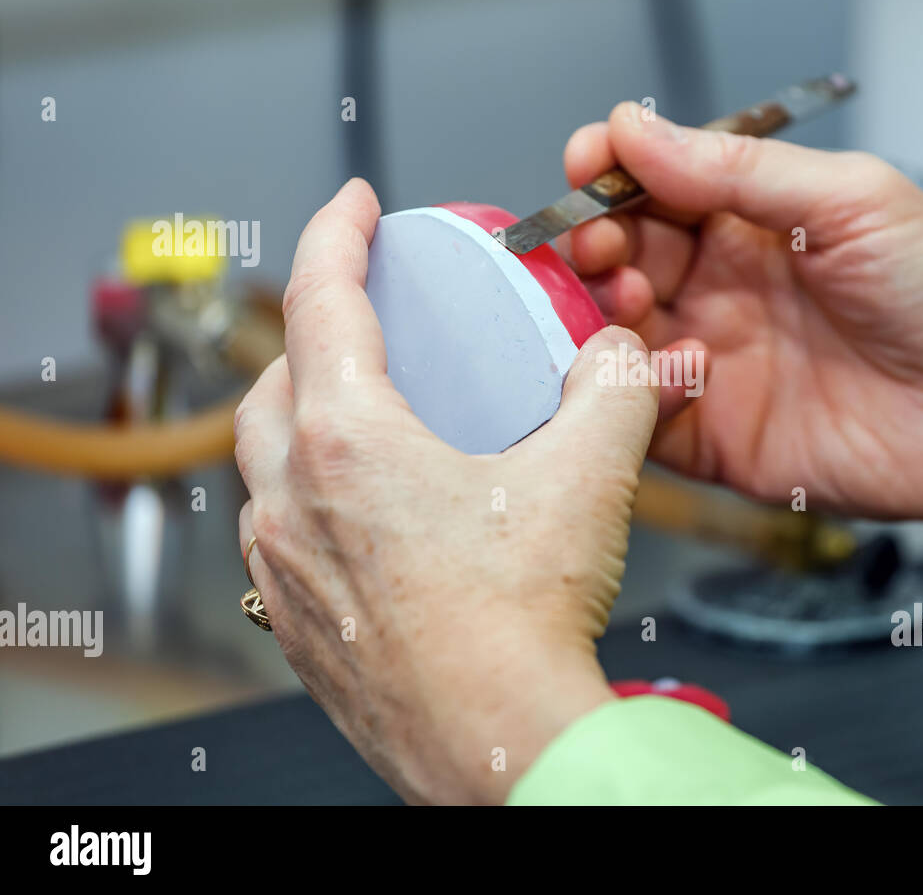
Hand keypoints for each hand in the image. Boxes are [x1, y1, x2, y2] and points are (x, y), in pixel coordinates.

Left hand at [233, 179, 658, 803]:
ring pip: (265, 463)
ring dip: (303, 420)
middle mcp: (295, 502)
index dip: (337, 233)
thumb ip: (617, 389)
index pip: (321, 301)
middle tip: (369, 321)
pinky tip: (373, 516)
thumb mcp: (592, 476)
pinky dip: (311, 498)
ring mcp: (287, 570)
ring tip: (368, 416)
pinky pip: (282, 535)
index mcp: (348, 444)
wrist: (501, 747)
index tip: (354, 205)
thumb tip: (627, 354)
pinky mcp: (300, 627)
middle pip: (275, 381)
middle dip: (315, 332)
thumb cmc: (522, 624)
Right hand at [563, 103, 922, 523]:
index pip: (651, 187)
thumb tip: (637, 130)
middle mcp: (718, 289)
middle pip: (617, 257)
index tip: (588, 163)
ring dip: (601, 311)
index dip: (610, 172)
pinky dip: (631, 390)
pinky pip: (639, 414)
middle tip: (601, 241)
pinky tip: (676, 366)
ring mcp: (709, 362)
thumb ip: (738, 169)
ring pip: (612, 333)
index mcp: (748, 224)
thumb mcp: (849, 200)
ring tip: (630, 299)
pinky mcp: (708, 435)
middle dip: (593, 240)